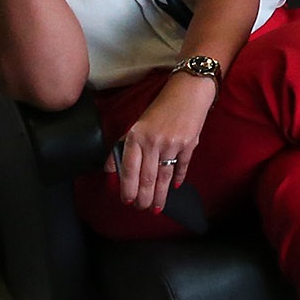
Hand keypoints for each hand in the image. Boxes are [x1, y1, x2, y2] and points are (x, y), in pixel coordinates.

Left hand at [110, 70, 217, 214]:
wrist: (188, 91)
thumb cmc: (161, 107)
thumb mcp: (137, 124)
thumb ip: (123, 146)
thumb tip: (110, 169)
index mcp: (137, 135)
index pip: (130, 168)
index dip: (128, 187)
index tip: (127, 200)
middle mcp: (153, 140)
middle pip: (147, 177)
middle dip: (144, 197)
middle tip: (142, 208)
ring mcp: (173, 143)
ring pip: (164, 176)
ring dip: (160, 195)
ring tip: (157, 207)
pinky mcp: (189, 144)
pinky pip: (181, 167)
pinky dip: (178, 178)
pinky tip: (175, 188)